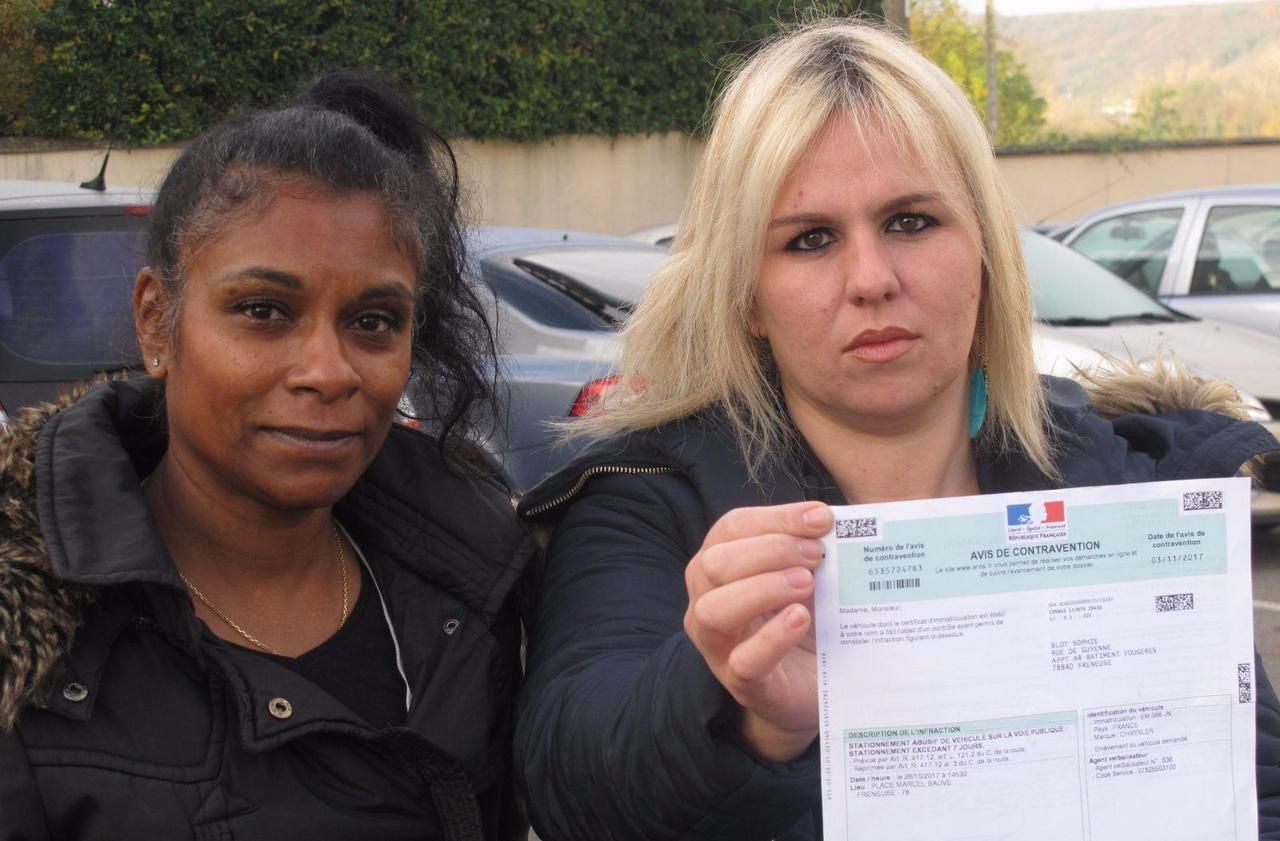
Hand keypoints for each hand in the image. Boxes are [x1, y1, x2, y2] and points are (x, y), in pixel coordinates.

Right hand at [682, 501, 832, 761]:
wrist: (818, 686)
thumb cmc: (807, 619)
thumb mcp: (809, 575)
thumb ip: (812, 549)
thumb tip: (832, 522)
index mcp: (720, 565)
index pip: (732, 528)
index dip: (776, 518)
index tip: (822, 518)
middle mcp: (707, 601)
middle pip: (715, 563)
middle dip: (770, 550)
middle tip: (817, 554)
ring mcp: (719, 646)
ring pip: (715, 610)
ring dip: (763, 588)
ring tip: (806, 583)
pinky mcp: (743, 684)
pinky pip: (744, 661)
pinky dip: (772, 637)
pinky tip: (800, 619)